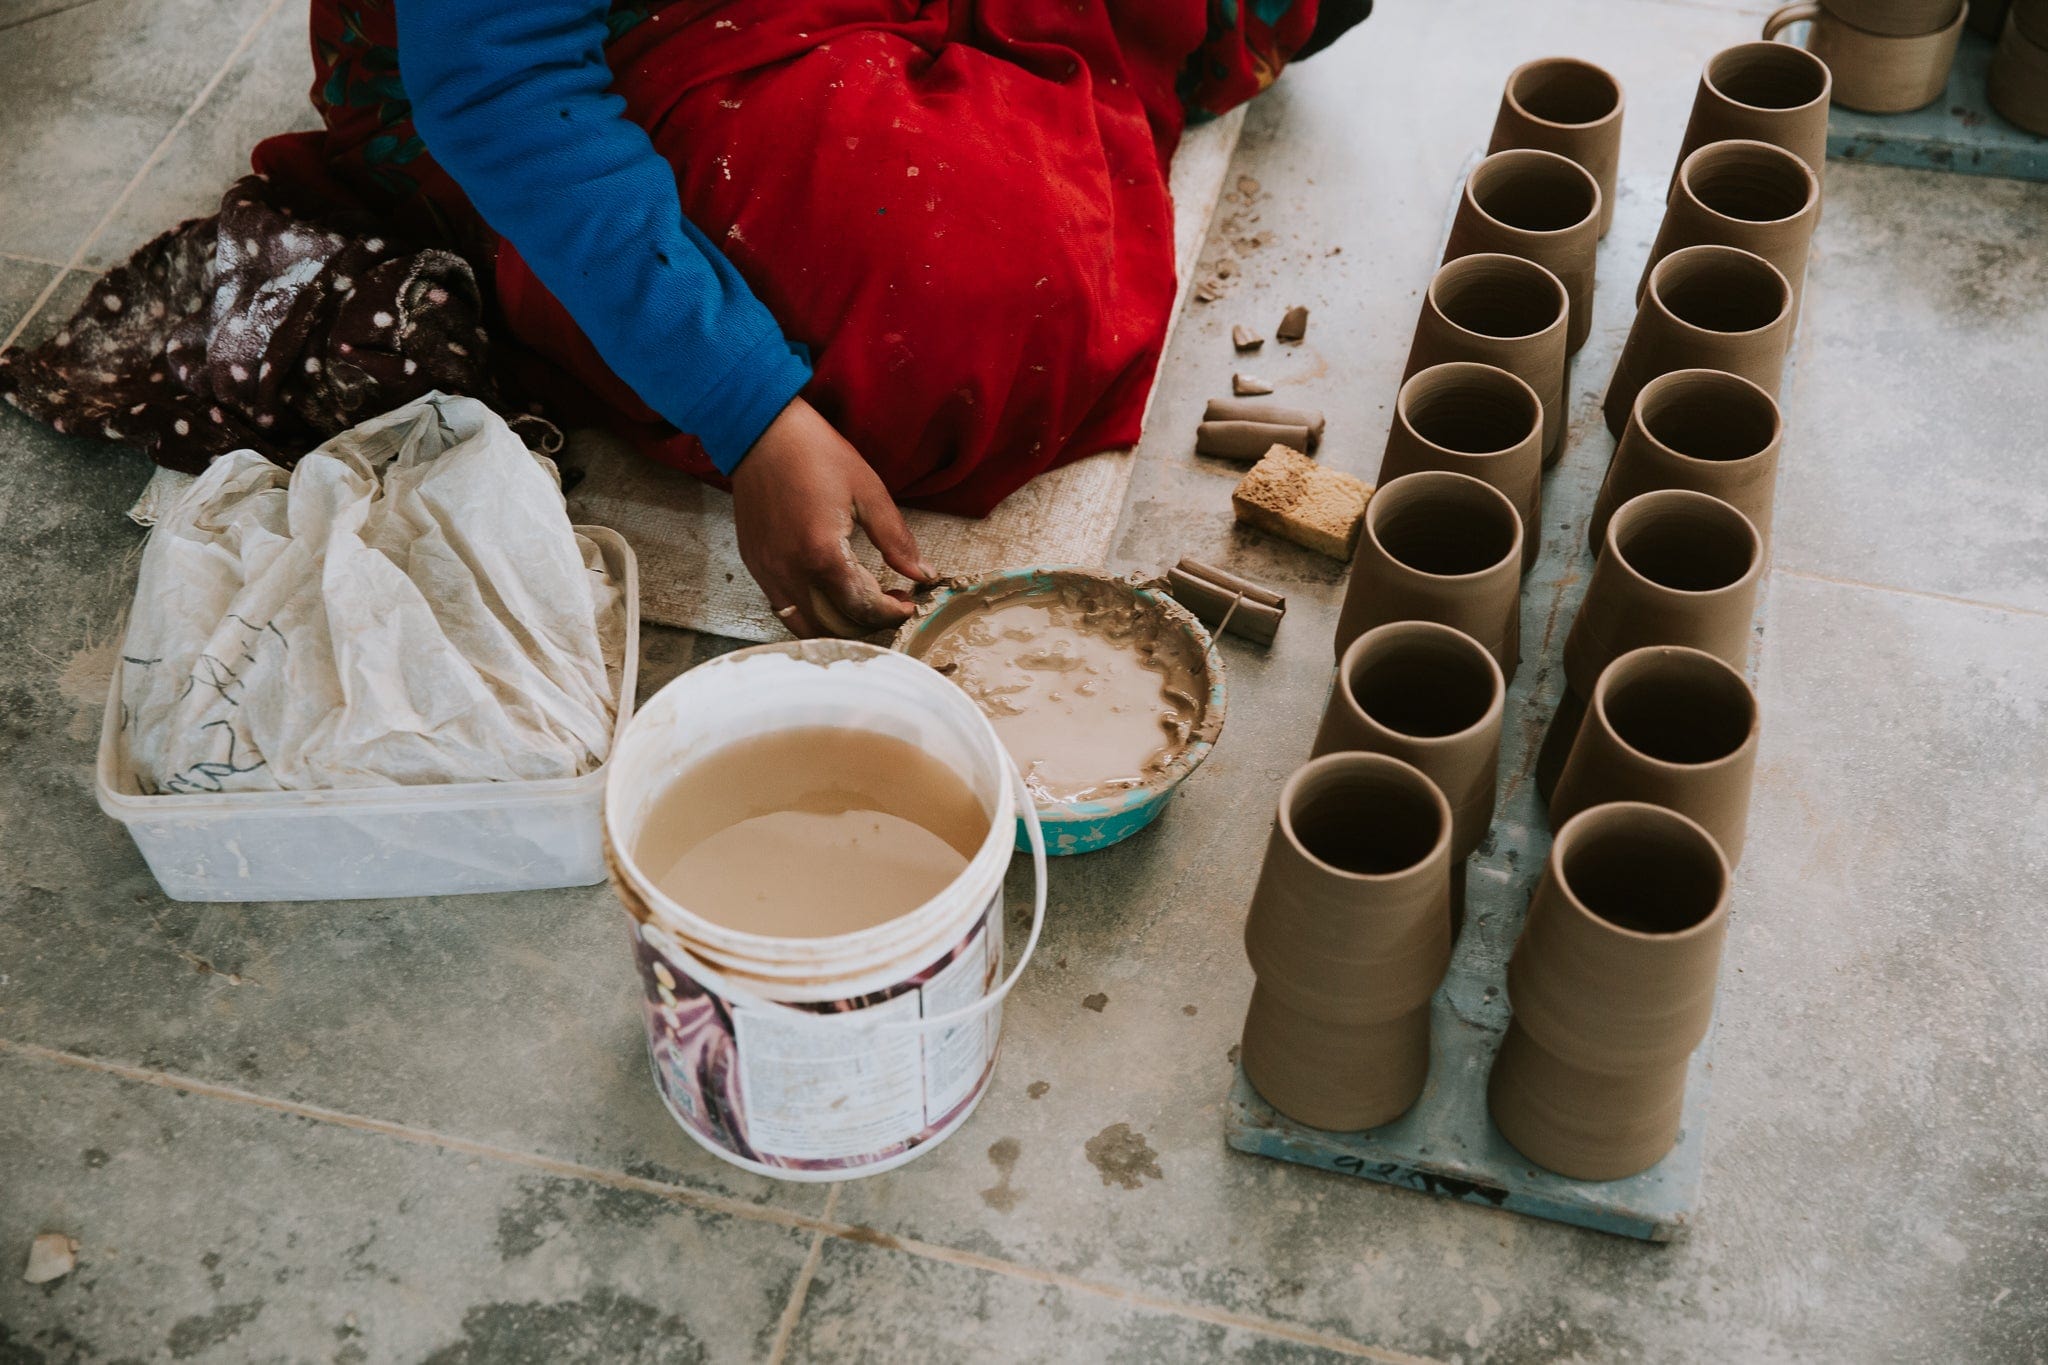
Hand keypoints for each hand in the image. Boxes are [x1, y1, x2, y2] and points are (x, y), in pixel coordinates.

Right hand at [730, 397, 933, 637]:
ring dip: (839, 626)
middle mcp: (791, 571)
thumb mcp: (868, 490)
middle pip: (836, 627)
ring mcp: (768, 571)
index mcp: (822, 553)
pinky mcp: (755, 565)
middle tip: (889, 604)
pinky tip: (830, 595)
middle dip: (870, 624)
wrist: (760, 432)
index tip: (907, 602)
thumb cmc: (814, 453)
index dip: (892, 612)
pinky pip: (784, 608)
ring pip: (806, 626)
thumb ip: (896, 539)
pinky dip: (811, 614)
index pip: (863, 608)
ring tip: (861, 605)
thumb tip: (922, 573)